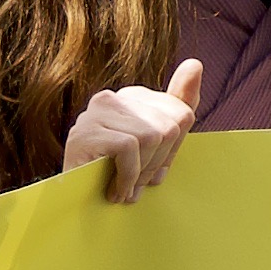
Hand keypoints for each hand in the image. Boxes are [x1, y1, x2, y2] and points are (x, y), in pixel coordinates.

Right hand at [66, 52, 202, 206]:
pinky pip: (129, 149)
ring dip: (142, 172)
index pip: (182, 113)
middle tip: (138, 183)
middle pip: (170, 125)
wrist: (75, 206)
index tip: (152, 169)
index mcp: (132, 97)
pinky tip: (115, 190)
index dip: (173, 149)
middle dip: (159, 162)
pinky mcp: (86, 132)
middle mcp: (113, 97)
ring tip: (125, 188)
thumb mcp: (157, 143)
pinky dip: (127, 176)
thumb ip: (180, 103)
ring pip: (152, 137)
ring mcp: (96, 112)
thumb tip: (195, 63)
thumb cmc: (118, 175)